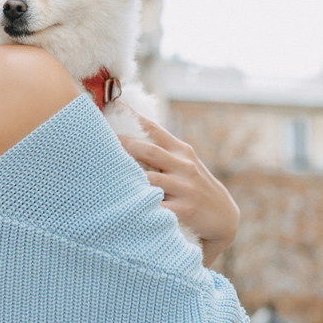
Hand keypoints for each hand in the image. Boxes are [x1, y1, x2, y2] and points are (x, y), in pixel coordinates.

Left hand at [117, 104, 239, 267]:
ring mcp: (185, 188)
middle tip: (96, 139)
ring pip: (150, 179)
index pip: (154, 129)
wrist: (226, 217)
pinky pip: (157, 206)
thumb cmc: (196, 187)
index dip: (133, 117)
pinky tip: (121, 204)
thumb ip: (163, 151)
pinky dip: (140, 205)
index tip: (114, 105)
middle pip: (148, 150)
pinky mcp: (185, 210)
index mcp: (181, 151)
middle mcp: (184, 166)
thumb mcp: (186, 164)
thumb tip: (130, 137)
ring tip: (101, 171)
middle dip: (122, 144)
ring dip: (126, 176)